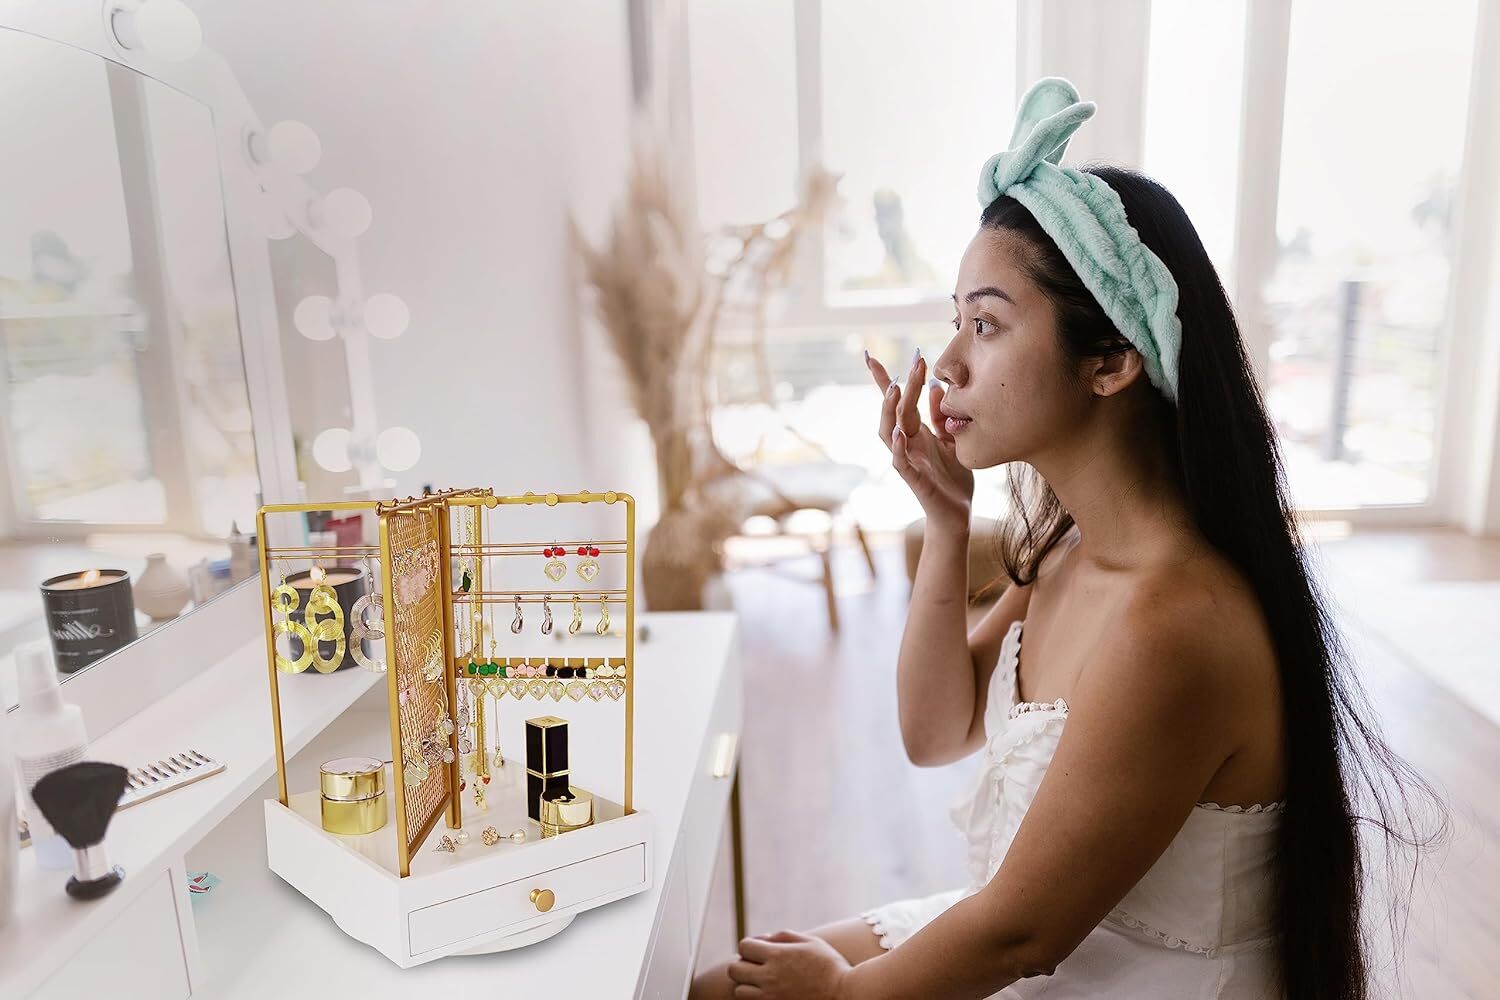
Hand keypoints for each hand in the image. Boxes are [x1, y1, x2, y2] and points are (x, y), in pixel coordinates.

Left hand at [728, 930, 852, 999]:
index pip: (743, 947)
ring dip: (747, 986)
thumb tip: (763, 938)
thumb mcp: (810, 942)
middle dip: (743, 966)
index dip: (749, 947)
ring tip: (761, 984)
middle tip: (756, 968)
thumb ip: (784, 936)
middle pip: (735, 970)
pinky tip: (769, 995)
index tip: (758, 951)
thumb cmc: (830, 966)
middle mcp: (770, 977)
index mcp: (777, 956)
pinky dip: (756, 999)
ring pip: (740, 991)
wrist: (845, 996)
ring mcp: (770, 998)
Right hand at [866, 349, 974, 530]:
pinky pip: (900, 461)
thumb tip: (936, 386)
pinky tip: (899, 431)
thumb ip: (941, 416)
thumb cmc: (952, 478)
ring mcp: (907, 460)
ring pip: (889, 431)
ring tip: (894, 389)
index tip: (870, 356)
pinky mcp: (913, 479)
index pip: (897, 401)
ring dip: (889, 410)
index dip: (882, 380)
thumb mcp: (951, 440)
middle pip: (895, 410)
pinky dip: (898, 446)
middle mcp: (907, 443)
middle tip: (914, 362)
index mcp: (916, 432)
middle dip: (899, 384)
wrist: (957, 513)